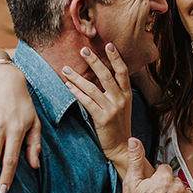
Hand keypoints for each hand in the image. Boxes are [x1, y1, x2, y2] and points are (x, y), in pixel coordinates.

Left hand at [62, 43, 131, 164]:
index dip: (116, 57)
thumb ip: (115, 92)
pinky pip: (87, 102)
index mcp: (126, 94)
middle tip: (83, 49)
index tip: (108, 44)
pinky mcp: (102, 118)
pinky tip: (68, 85)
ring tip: (65, 69)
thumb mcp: (122, 106)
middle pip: (106, 75)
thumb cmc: (119, 126)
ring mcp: (112, 109)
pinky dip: (76, 92)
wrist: (122, 148)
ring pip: (92, 88)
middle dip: (94, 61)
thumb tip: (103, 75)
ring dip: (77, 77)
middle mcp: (121, 99)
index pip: (123, 71)